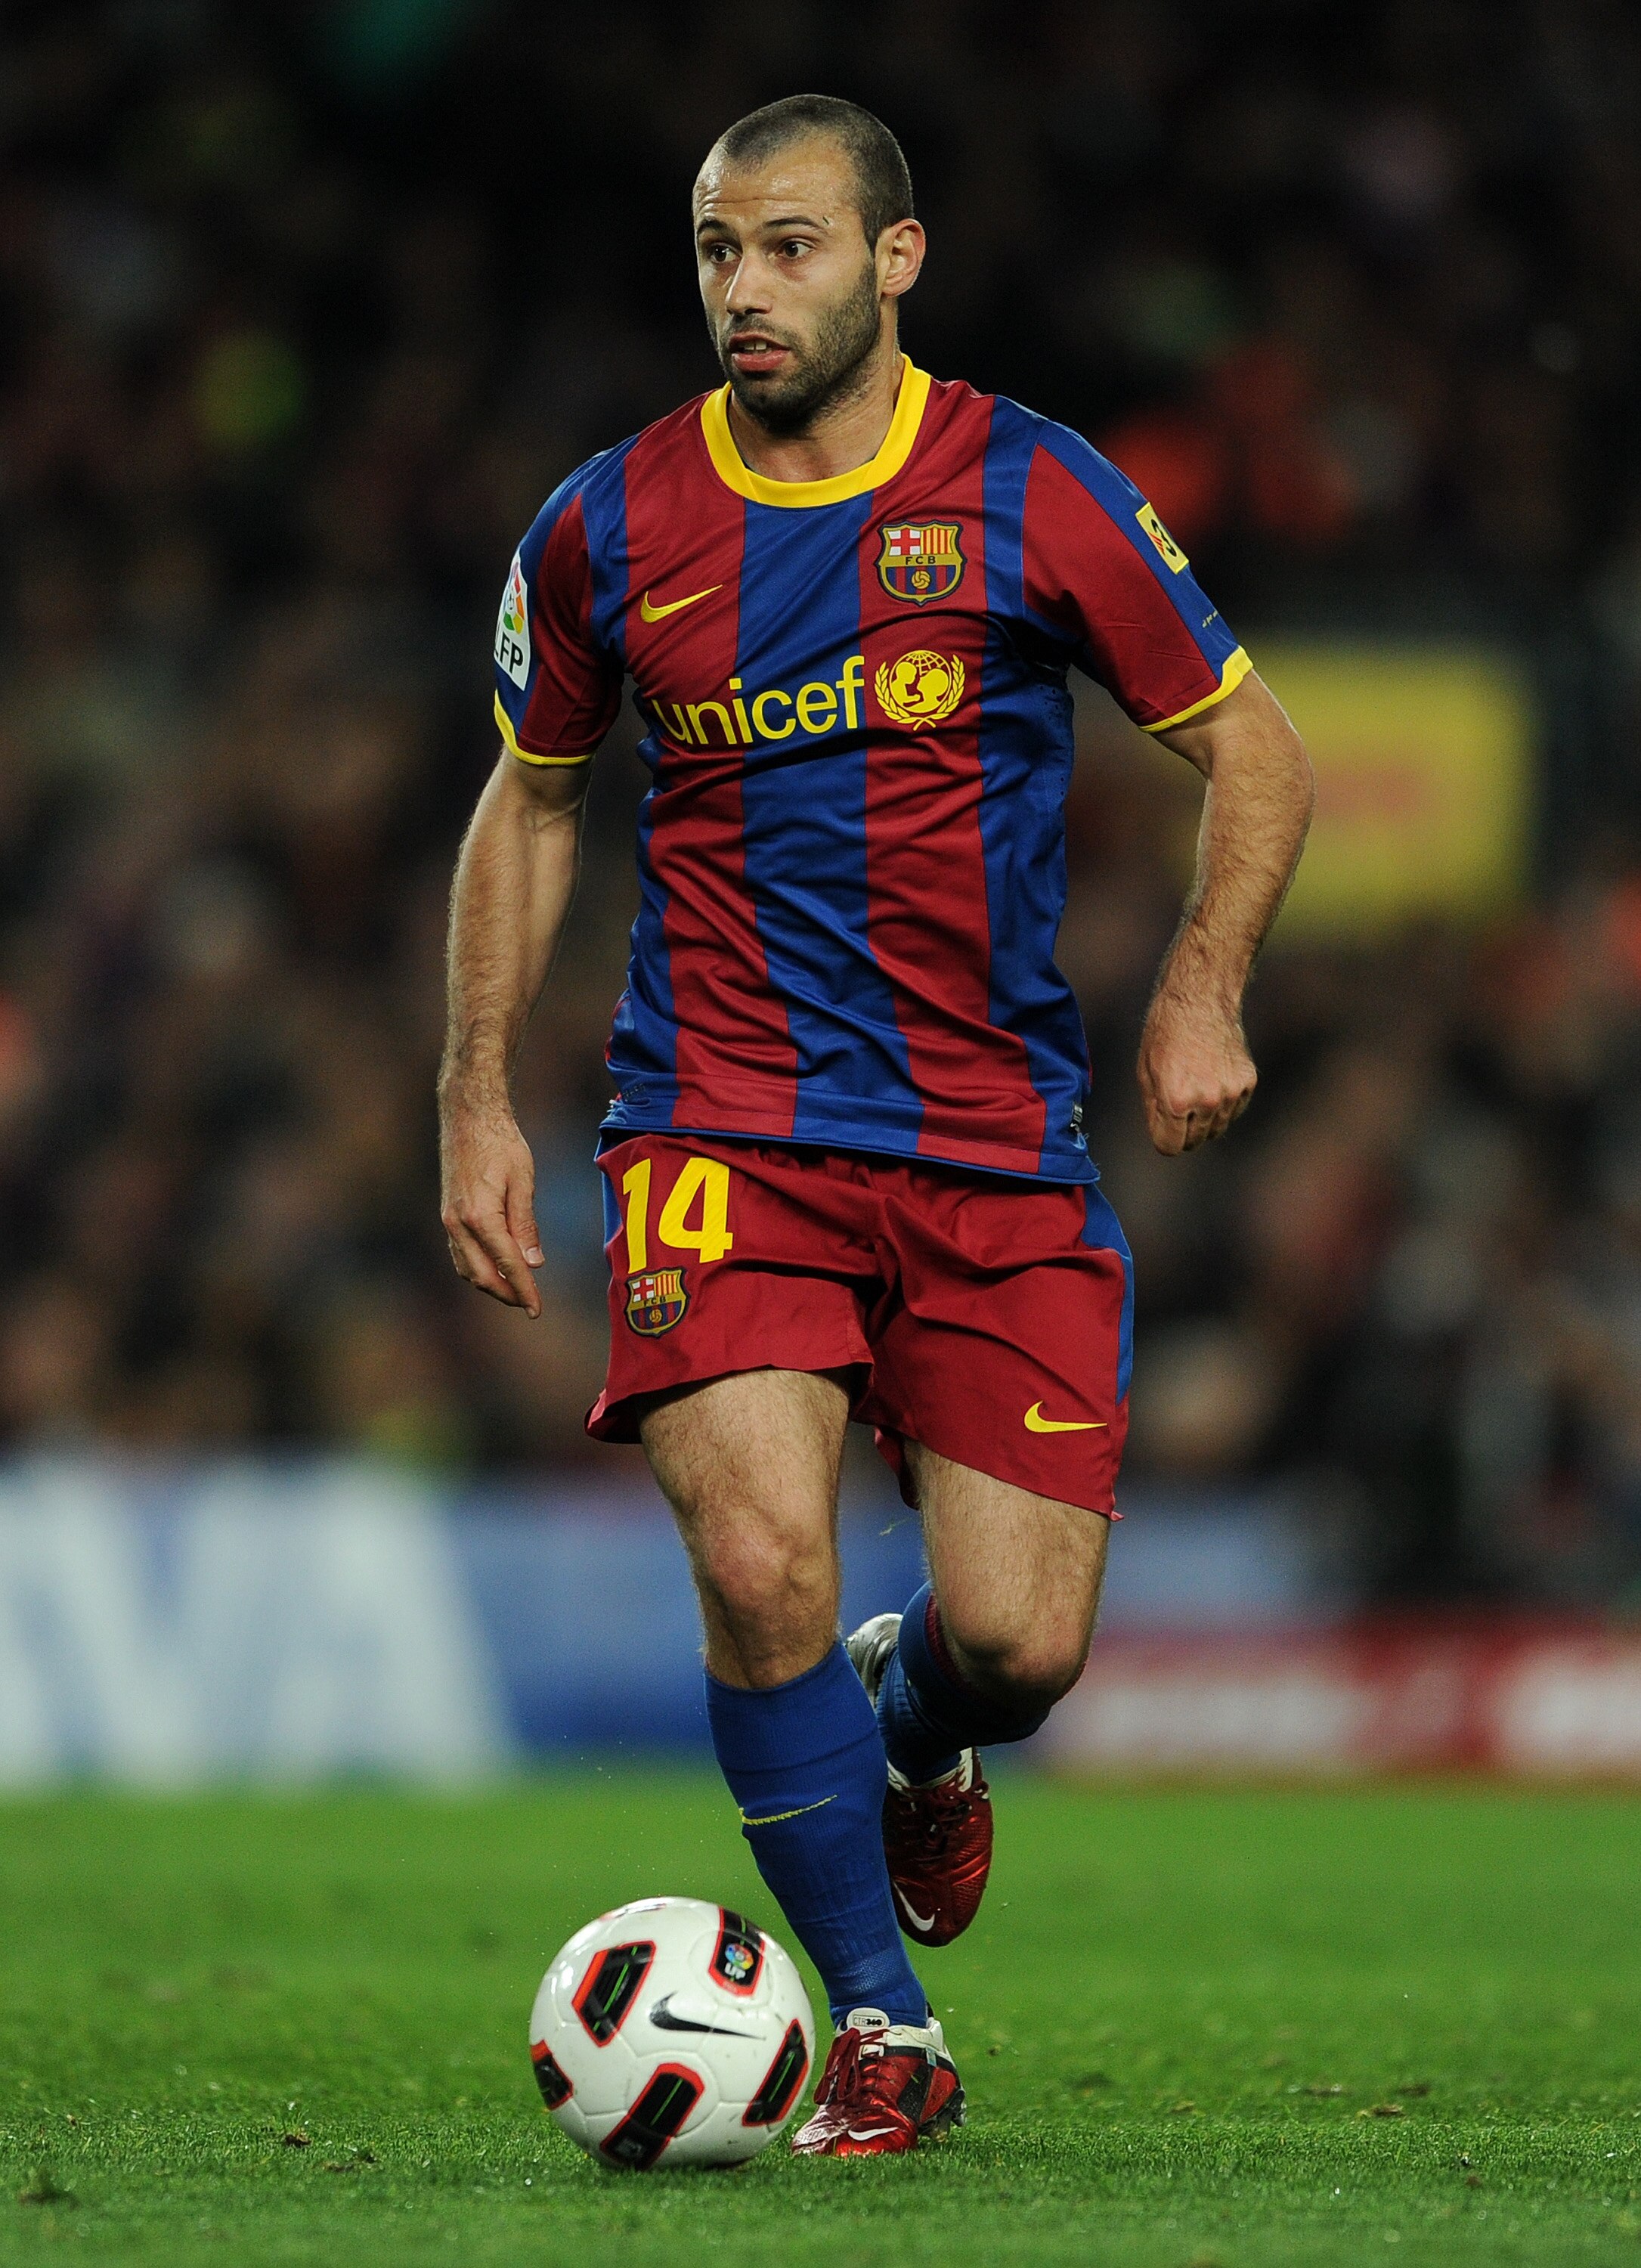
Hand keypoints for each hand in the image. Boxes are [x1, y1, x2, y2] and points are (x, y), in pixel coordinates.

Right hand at [439, 1100, 544, 1315]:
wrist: (468, 1116)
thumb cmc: (501, 1143)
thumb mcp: (522, 1181)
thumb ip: (526, 1225)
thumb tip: (533, 1264)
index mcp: (479, 1217)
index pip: (507, 1264)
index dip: (524, 1290)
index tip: (537, 1310)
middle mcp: (458, 1224)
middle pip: (481, 1275)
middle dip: (506, 1294)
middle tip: (530, 1304)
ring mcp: (448, 1220)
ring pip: (467, 1268)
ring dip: (491, 1283)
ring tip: (516, 1290)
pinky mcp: (447, 1214)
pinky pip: (460, 1253)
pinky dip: (478, 1267)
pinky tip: (496, 1268)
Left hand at [1137, 984, 1256, 1155]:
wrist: (1200, 1000)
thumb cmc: (1165, 1033)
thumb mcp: (1145, 1072)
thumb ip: (1154, 1110)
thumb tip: (1163, 1135)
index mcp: (1176, 1100)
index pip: (1170, 1147)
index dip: (1163, 1138)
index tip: (1163, 1128)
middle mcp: (1206, 1102)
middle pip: (1194, 1142)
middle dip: (1183, 1132)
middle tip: (1177, 1109)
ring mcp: (1230, 1093)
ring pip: (1216, 1130)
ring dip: (1204, 1119)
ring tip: (1194, 1089)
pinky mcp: (1247, 1083)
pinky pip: (1233, 1111)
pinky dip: (1223, 1104)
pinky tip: (1212, 1079)